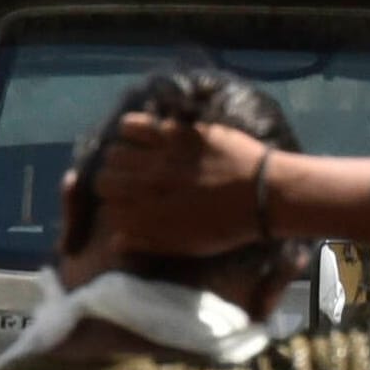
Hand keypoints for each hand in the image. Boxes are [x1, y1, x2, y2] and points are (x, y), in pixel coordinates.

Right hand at [91, 113, 272, 257]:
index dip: (115, 207)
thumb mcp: (191, 245)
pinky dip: (132, 128)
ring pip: (115, 153)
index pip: (108, 210)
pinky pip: (134, 125)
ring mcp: (159, 159)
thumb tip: (116, 240)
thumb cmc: (231, 225)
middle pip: (104, 180)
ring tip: (138, 158)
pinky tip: (144, 133)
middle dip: (113, 182)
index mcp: (151, 217)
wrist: (265, 194)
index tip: (126, 205)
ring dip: (122, 156)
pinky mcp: (173, 134)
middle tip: (130, 181)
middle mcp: (147, 187)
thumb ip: (151, 242)